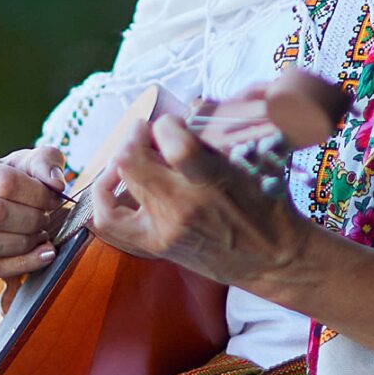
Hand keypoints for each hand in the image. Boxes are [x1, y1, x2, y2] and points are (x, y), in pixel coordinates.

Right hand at [0, 144, 69, 284]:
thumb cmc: (7, 184)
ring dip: (24, 243)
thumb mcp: (27, 163)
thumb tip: (55, 183)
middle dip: (30, 219)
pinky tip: (40, 256)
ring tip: (41, 236)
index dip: (37, 194)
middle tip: (46, 220)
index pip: (4, 181)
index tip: (53, 200)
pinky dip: (20, 265)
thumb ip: (45, 162)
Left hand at [89, 114, 312, 292]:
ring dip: (123, 158)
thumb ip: (213, 141)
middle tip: (147, 131)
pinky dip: (102, 197)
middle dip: (138, 135)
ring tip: (134, 152)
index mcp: (213, 183)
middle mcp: (183, 207)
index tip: (171, 122)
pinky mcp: (155, 246)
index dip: (165, 124)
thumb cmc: (266, 208)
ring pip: (120, 181)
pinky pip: (109, 221)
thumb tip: (181, 115)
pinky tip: (112, 181)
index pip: (174, 142)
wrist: (271, 259)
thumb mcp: (251, 165)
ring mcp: (164, 229)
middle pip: (134, 159)